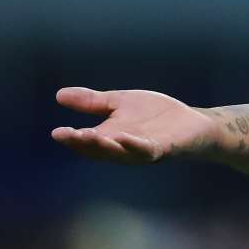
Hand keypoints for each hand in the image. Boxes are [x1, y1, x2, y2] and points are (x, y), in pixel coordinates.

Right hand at [51, 87, 217, 163]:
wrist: (192, 123)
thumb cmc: (155, 116)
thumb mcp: (120, 104)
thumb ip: (93, 102)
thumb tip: (59, 95)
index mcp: (111, 137)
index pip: (87, 141)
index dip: (72, 139)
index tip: (57, 133)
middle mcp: (124, 148)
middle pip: (100, 150)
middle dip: (84, 143)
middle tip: (69, 135)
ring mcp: (144, 150)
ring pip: (121, 153)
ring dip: (106, 147)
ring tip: (91, 136)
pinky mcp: (164, 148)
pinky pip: (147, 150)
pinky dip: (135, 146)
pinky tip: (125, 137)